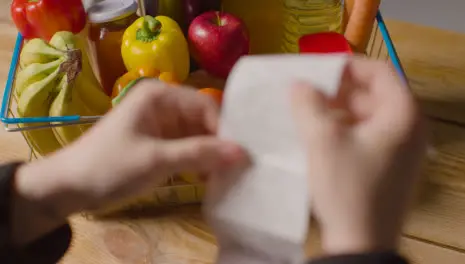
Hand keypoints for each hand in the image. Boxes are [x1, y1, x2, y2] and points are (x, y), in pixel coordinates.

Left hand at [12, 80, 245, 244]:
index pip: (206, 106)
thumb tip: (242, 152)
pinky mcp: (160, 143)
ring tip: (227, 176)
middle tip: (238, 169)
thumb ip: (199, 154)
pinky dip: (199, 162)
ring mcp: (162, 124)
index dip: (224, 129)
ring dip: (211, 155)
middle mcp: (164, 105)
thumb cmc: (109, 166)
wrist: (69, 187)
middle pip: (205, 120)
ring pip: (199, 136)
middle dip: (219, 144)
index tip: (239, 156)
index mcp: (160, 95)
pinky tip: (209, 178)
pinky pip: (188, 148)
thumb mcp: (156, 160)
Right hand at [290, 57, 425, 253]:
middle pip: (372, 94)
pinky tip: (317, 136)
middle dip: (337, 92)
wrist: (360, 243)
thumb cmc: (346, 187)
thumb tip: (298, 85)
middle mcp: (409, 127)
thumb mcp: (322, 140)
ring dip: (336, 111)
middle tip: (305, 94)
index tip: (315, 72)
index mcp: (403, 114)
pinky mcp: (388, 165)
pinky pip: (365, 135)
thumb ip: (308, 104)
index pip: (379, 71)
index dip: (346, 67)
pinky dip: (342, 130)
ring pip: (366, 116)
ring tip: (305, 115)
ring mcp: (400, 148)